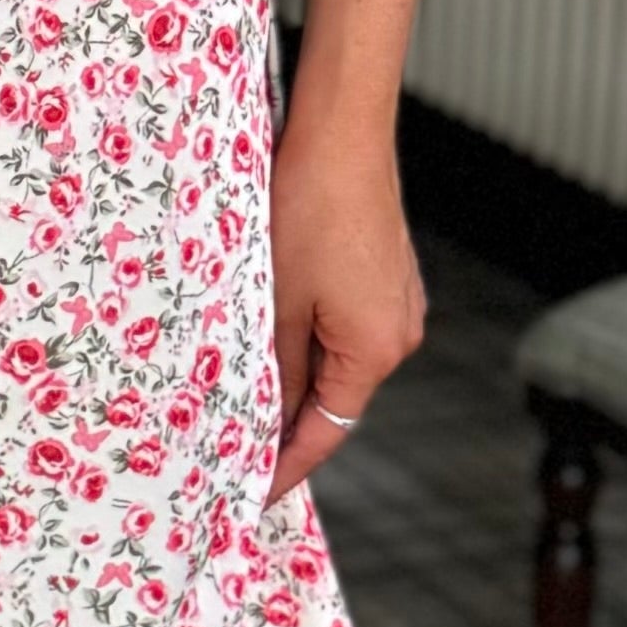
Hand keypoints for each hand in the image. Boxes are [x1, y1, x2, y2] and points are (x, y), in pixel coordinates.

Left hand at [266, 109, 424, 502]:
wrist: (343, 129)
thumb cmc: (309, 207)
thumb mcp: (277, 298)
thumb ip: (275, 367)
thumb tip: (267, 417)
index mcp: (376, 350)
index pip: (327, 433)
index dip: (284, 468)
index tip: (247, 497)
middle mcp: (398, 333)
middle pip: (335, 400)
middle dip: (284, 425)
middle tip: (229, 451)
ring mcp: (396, 302)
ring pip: (336, 361)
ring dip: (292, 379)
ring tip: (238, 395)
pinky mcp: (385, 274)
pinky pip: (343, 327)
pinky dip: (307, 342)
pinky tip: (267, 338)